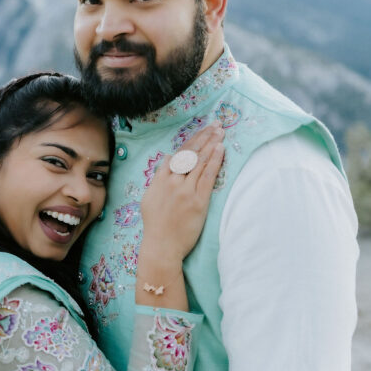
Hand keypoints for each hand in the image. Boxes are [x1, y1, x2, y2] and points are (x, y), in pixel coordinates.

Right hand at [140, 122, 224, 262]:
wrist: (161, 246)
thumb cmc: (155, 225)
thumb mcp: (150, 198)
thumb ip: (159, 178)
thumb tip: (168, 160)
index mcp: (160, 180)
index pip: (178, 154)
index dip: (192, 141)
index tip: (202, 131)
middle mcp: (172, 181)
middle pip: (191, 153)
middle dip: (204, 136)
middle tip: (215, 124)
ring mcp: (185, 190)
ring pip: (200, 161)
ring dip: (211, 144)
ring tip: (221, 132)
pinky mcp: (198, 201)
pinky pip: (208, 176)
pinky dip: (214, 161)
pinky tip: (220, 149)